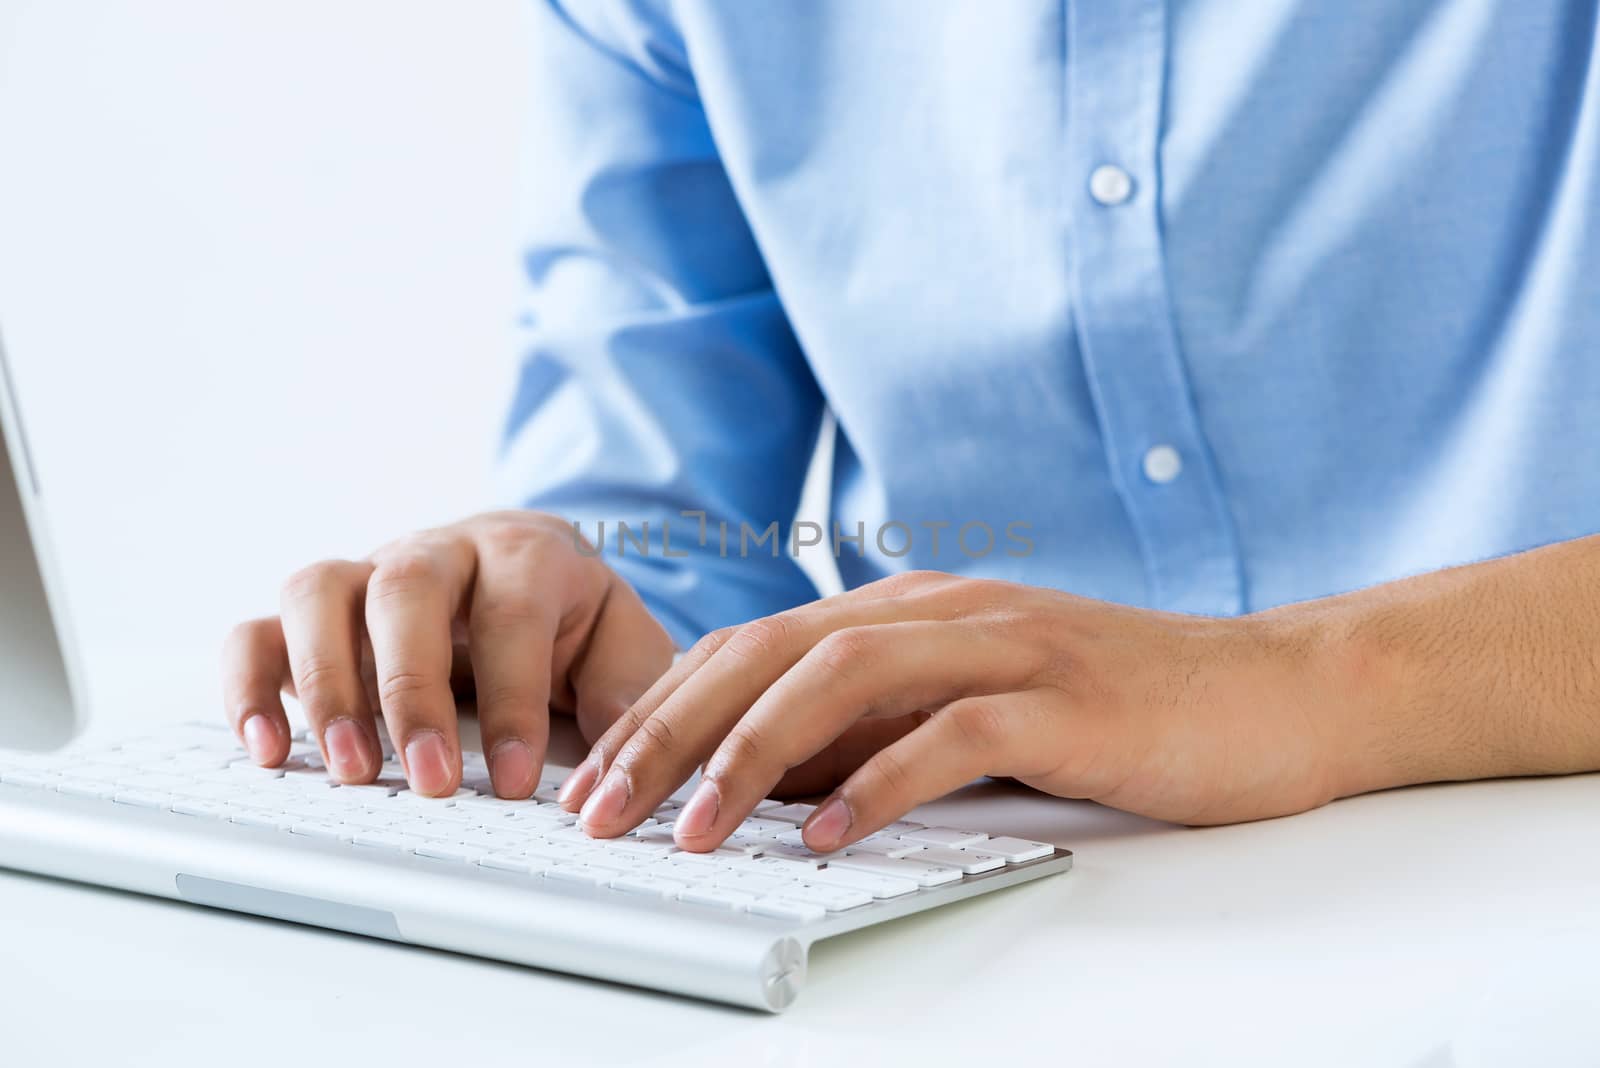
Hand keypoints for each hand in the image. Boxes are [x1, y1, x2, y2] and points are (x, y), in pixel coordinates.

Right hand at [221, 511, 674, 797]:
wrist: (532, 565)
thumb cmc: (575, 616)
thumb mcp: (623, 644)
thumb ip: (627, 691)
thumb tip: (618, 759)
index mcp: (524, 554)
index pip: (512, 613)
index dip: (512, 698)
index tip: (513, 780)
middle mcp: (437, 552)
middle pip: (407, 590)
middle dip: (413, 690)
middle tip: (429, 781)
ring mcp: (367, 575)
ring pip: (319, 593)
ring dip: (327, 684)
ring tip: (351, 770)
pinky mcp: (316, 615)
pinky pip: (259, 630)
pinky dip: (251, 685)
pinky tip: (268, 751)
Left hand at [561, 571, 1346, 850]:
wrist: (1272, 690)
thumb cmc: (1114, 709)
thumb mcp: (971, 707)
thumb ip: (878, 728)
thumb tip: (769, 783)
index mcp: (907, 610)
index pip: (751, 646)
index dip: (660, 709)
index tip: (594, 777)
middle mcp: (942, 612)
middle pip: (770, 653)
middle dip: (669, 730)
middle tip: (599, 807)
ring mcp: (1004, 647)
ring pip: (843, 677)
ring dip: (753, 755)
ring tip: (693, 830)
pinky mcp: (1065, 699)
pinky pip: (953, 732)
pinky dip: (882, 779)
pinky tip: (831, 834)